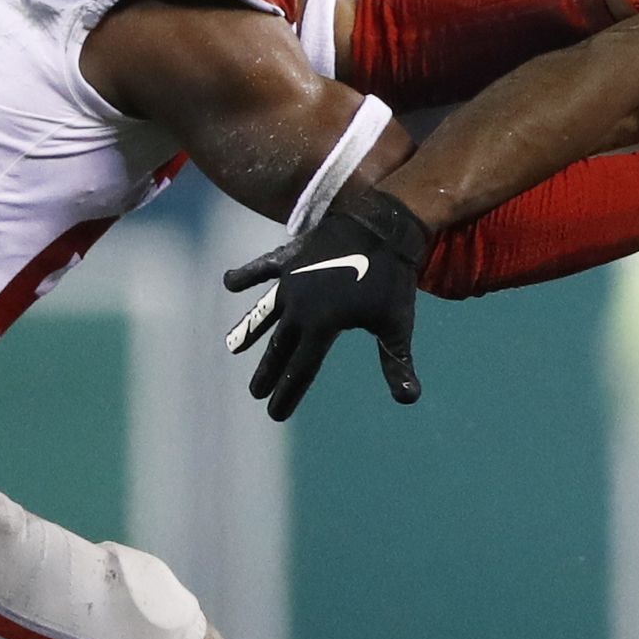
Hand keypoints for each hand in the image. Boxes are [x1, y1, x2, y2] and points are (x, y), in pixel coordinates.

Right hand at [221, 184, 435, 418]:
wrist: (384, 224)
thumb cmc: (393, 278)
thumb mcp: (396, 324)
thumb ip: (396, 362)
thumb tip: (409, 399)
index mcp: (322, 327)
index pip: (300, 369)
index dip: (288, 393)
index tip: (275, 414)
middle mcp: (300, 307)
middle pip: (280, 347)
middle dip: (268, 372)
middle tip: (256, 393)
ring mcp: (292, 280)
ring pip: (265, 313)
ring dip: (250, 331)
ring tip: (233, 348)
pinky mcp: (291, 257)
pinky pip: (263, 268)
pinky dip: (247, 274)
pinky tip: (229, 283)